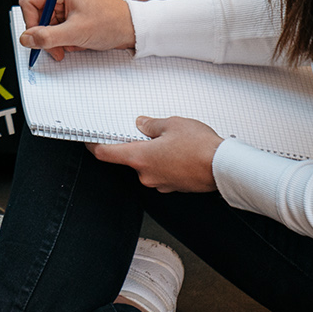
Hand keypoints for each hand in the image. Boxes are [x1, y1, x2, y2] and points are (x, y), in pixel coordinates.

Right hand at [17, 0, 134, 60]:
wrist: (132, 29)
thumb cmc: (110, 23)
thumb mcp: (75, 33)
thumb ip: (47, 37)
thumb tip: (25, 39)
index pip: (29, 3)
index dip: (31, 23)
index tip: (38, 39)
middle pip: (37, 16)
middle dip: (45, 36)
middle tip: (56, 50)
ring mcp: (66, 4)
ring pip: (46, 25)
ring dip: (55, 40)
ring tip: (71, 46)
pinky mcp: (71, 14)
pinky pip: (56, 29)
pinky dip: (63, 40)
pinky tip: (76, 43)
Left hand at [91, 116, 223, 191]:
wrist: (224, 167)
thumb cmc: (200, 147)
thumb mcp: (172, 124)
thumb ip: (151, 124)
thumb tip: (142, 124)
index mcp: (140, 158)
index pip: (106, 154)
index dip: (93, 145)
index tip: (88, 140)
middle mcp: (146, 175)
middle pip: (131, 158)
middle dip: (137, 145)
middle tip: (149, 131)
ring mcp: (160, 183)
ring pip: (149, 165)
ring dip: (154, 154)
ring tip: (173, 140)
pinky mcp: (174, 187)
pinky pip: (163, 172)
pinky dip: (166, 162)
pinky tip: (180, 152)